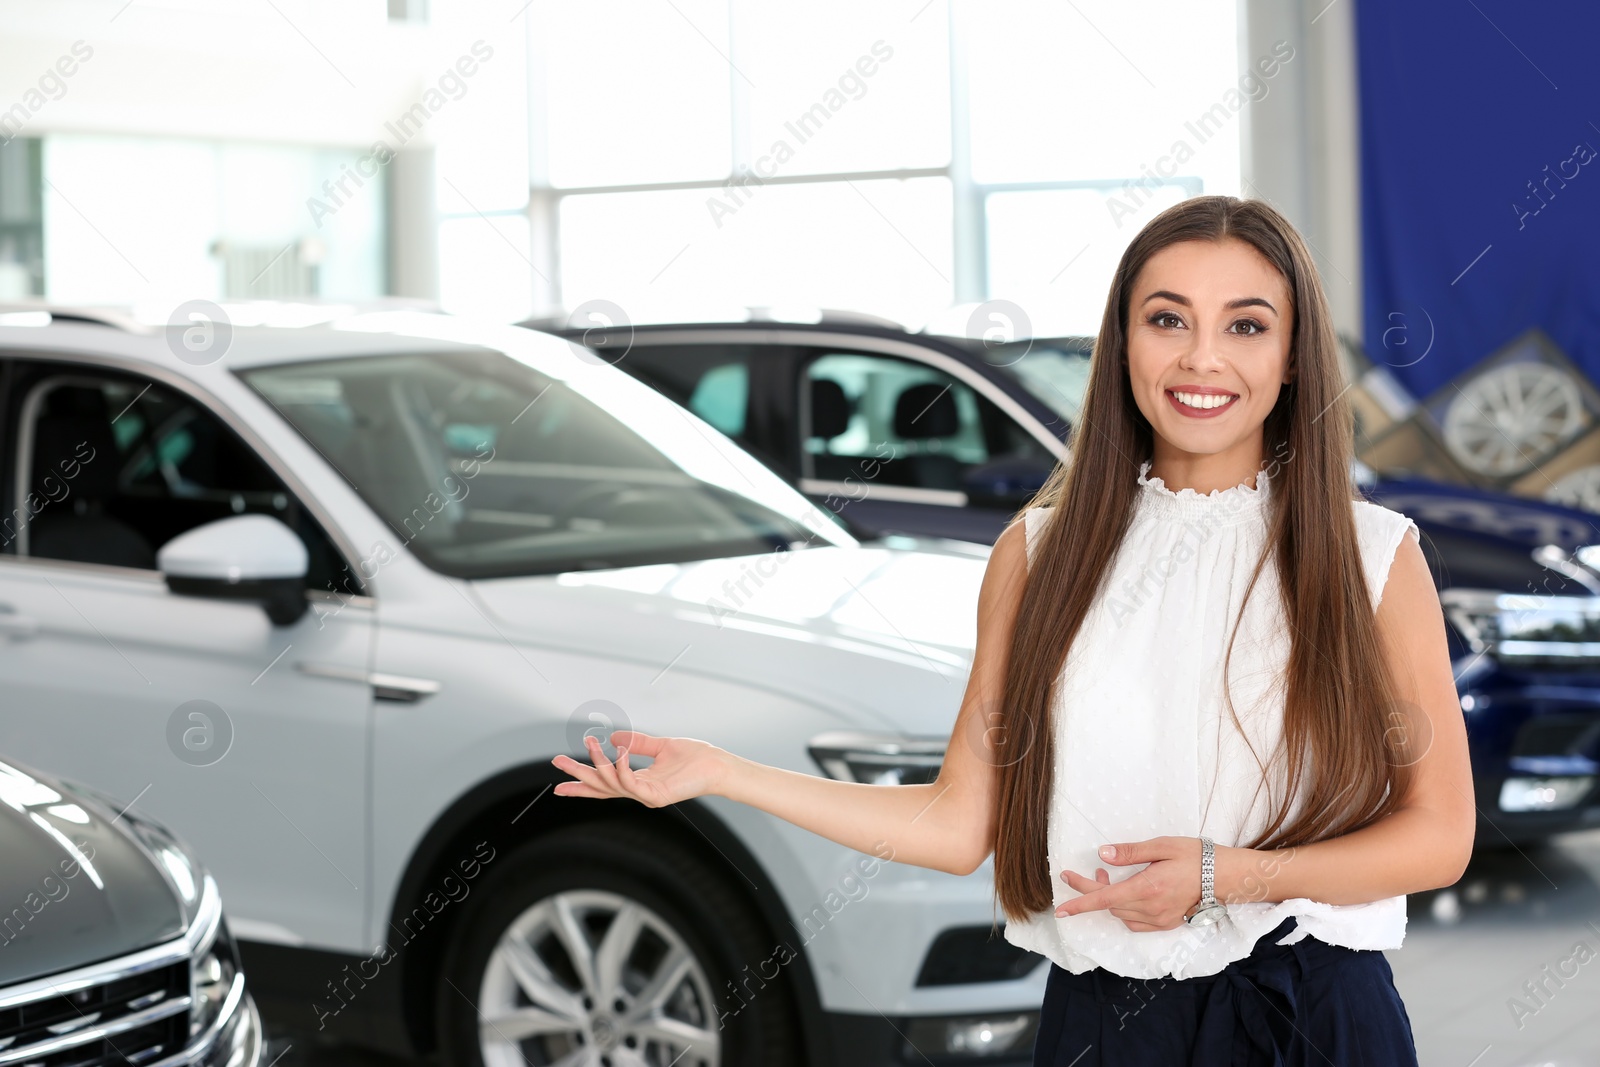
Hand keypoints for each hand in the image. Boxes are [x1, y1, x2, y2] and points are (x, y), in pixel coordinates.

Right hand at [551, 731, 728, 808]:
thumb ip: (637, 742)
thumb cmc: (695, 758)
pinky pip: (630, 783)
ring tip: (589, 743)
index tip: (559, 784)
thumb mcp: (661, 746)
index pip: (605, 784)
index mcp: (639, 782)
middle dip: (578, 776)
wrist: (717, 765)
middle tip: (557, 762)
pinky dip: (621, 767)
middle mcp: (639, 792)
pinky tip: (617, 752)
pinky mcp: (655, 796)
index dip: (582, 783)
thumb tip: (614, 737)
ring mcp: (646, 796)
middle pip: (600, 787)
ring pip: (611, 783)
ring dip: (598, 763)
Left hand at [1055, 836, 1202, 931]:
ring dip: (1109, 899)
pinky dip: (1123, 911)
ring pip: (1121, 914)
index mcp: (1147, 888)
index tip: (1060, 908)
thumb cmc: (1194, 856)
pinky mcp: (1167, 924)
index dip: (1079, 902)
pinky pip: (1135, 923)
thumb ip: (1130, 852)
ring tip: (1107, 877)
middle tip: (1087, 873)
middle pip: (1109, 906)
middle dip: (1091, 891)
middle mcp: (1151, 909)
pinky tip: (1126, 895)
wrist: (1224, 876)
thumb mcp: (1161, 846)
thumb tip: (1102, 854)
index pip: (1103, 899)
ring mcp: (1160, 920)